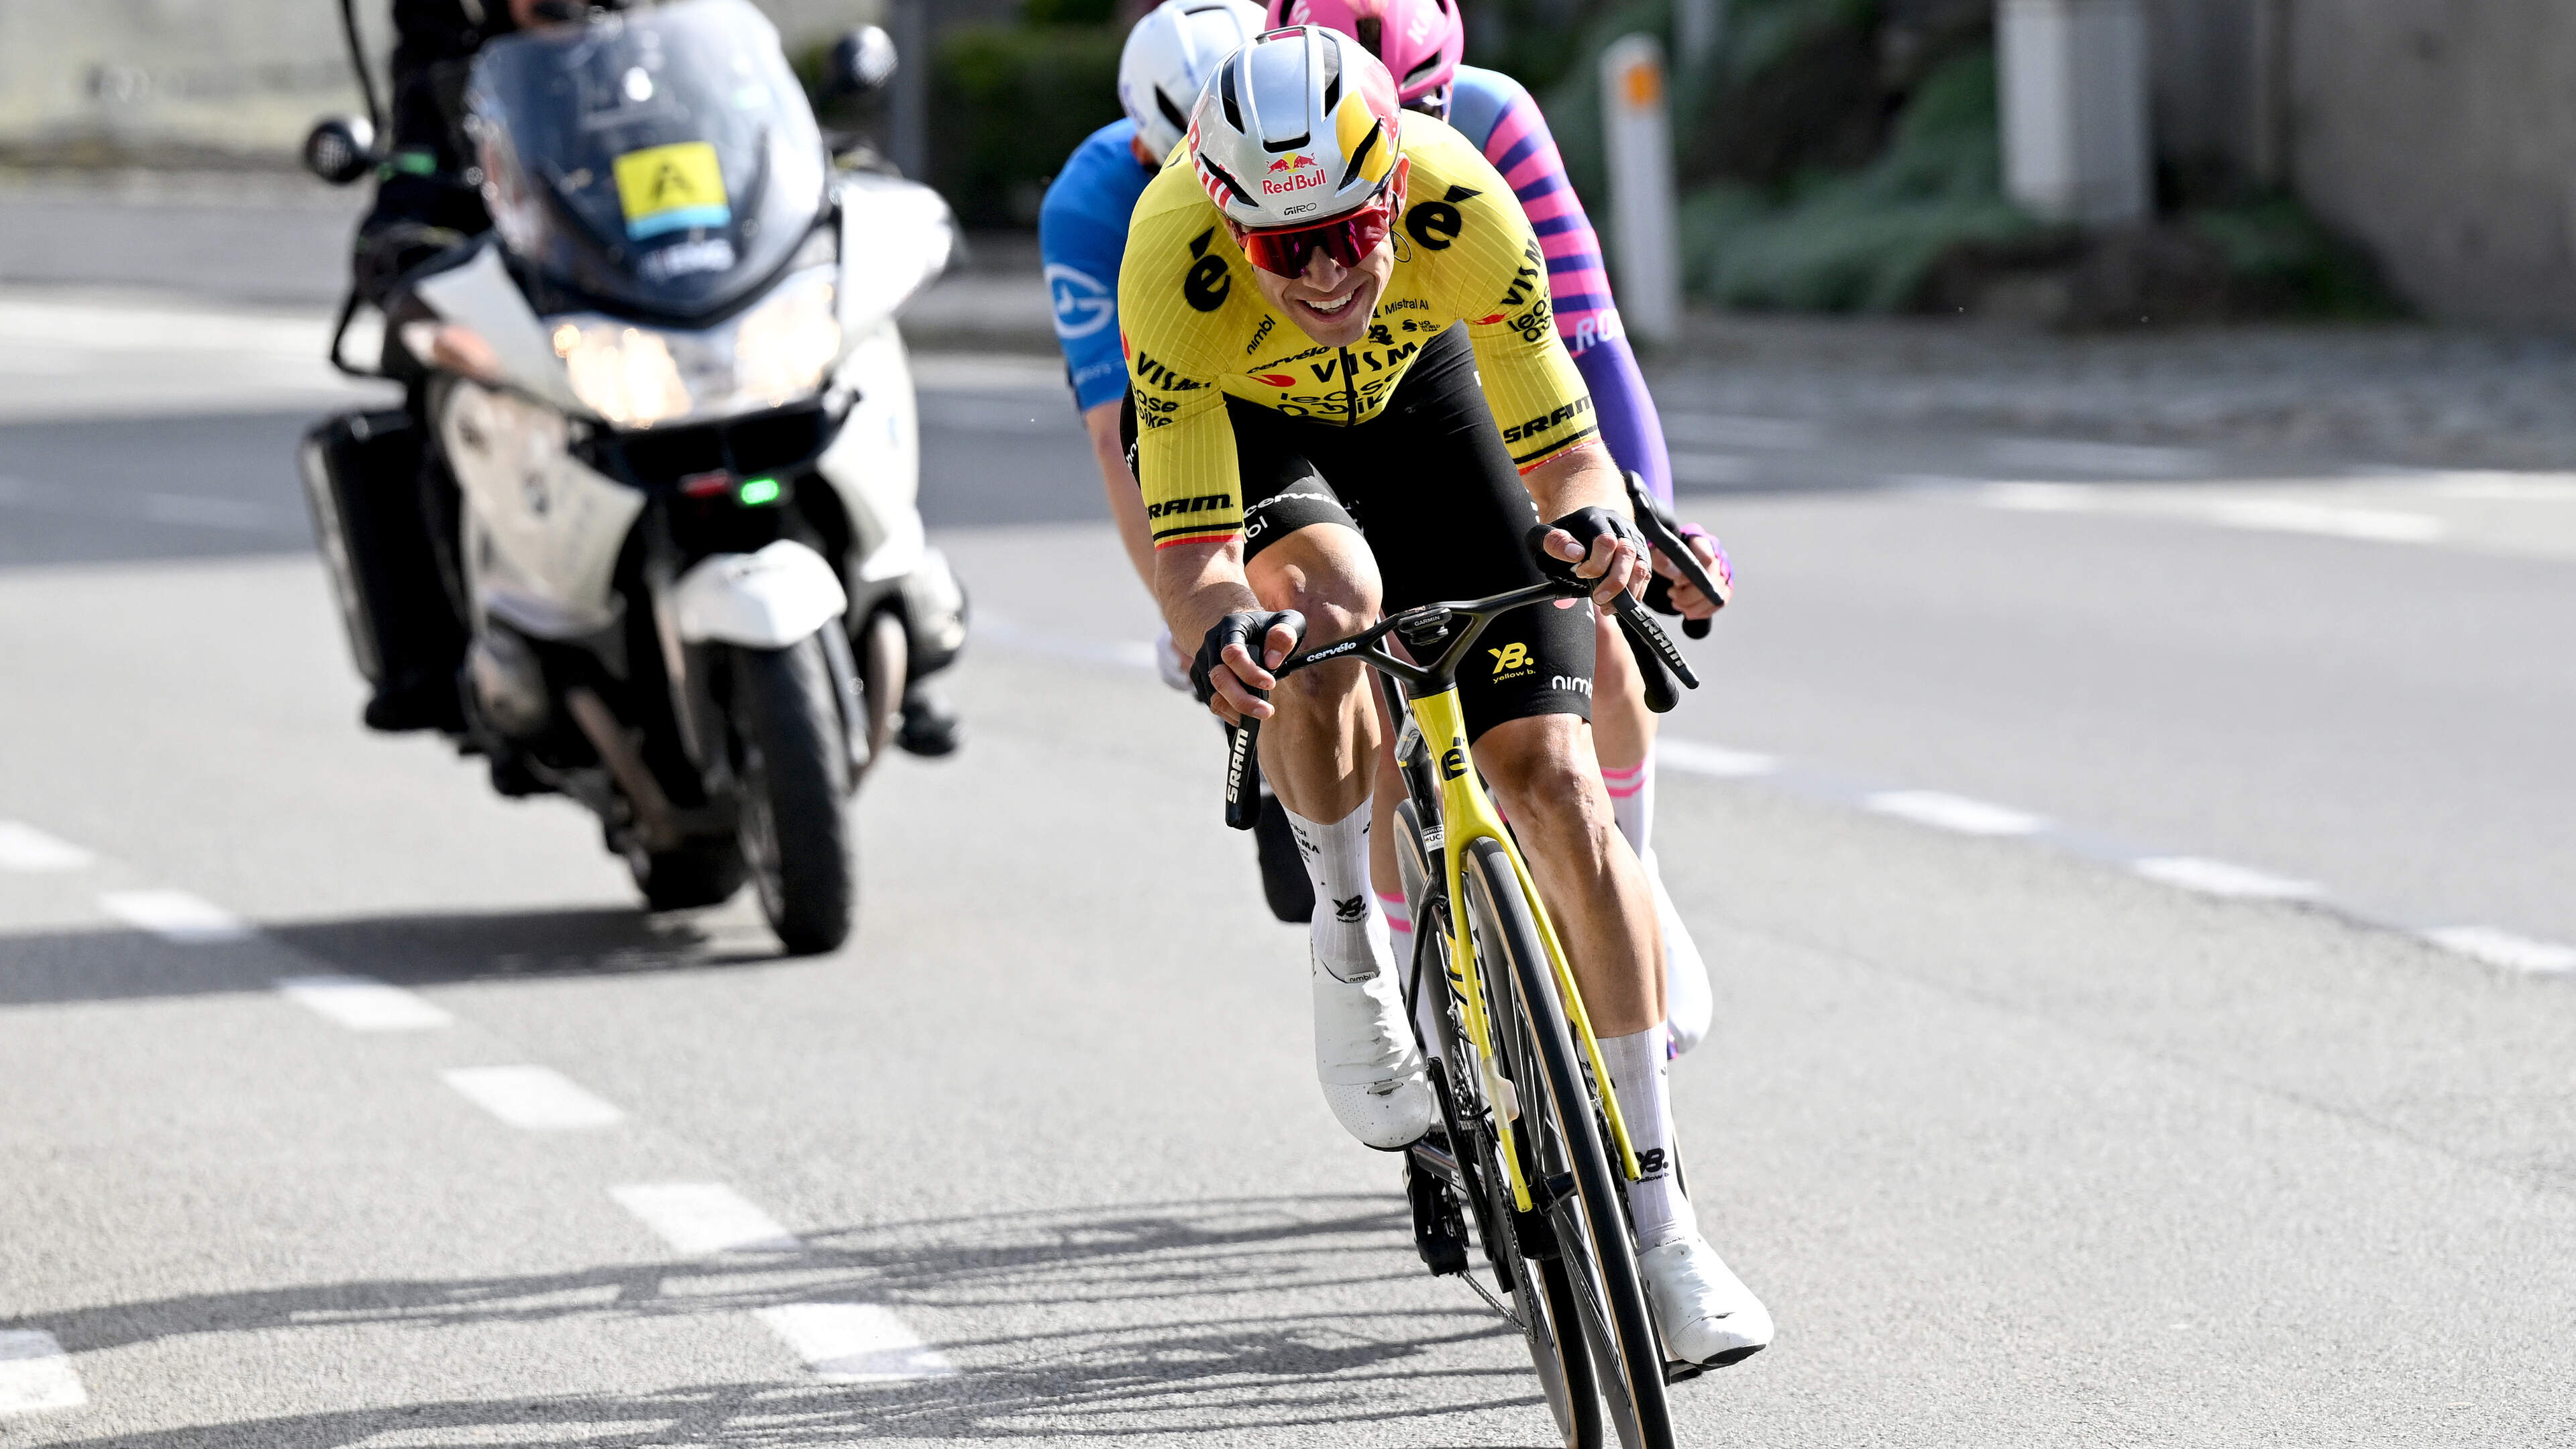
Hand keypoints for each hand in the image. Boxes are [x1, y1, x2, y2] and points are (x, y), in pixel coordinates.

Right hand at [1190, 610, 1304, 725]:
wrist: (1242, 626)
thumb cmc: (1268, 628)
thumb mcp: (1286, 621)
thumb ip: (1285, 634)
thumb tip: (1272, 661)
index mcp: (1231, 626)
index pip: (1232, 653)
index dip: (1250, 672)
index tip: (1271, 684)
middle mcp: (1212, 643)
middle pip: (1219, 677)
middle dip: (1242, 699)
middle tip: (1267, 712)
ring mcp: (1204, 661)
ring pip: (1213, 694)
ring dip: (1236, 711)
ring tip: (1260, 715)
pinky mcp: (1201, 677)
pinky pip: (1211, 702)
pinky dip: (1229, 713)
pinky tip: (1247, 716)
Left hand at [1541, 505, 1651, 607]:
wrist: (1580, 526)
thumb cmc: (1561, 537)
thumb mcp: (1543, 536)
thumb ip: (1553, 542)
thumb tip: (1576, 554)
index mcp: (1595, 518)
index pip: (1606, 540)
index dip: (1595, 563)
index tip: (1580, 573)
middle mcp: (1618, 525)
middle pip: (1628, 552)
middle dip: (1614, 581)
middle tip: (1598, 599)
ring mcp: (1632, 539)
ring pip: (1641, 565)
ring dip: (1627, 591)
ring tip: (1608, 607)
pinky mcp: (1639, 553)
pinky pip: (1645, 574)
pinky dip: (1634, 593)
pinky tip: (1618, 604)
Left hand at [1651, 527, 1732, 619]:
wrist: (1671, 560)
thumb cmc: (1664, 553)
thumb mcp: (1655, 552)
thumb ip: (1660, 558)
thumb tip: (1676, 574)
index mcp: (1702, 542)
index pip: (1707, 558)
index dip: (1691, 575)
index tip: (1676, 582)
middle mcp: (1717, 555)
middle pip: (1712, 580)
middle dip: (1690, 594)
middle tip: (1672, 594)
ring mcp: (1723, 572)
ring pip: (1716, 594)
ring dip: (1694, 605)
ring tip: (1677, 603)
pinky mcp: (1724, 587)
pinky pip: (1719, 603)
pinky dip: (1702, 611)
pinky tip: (1688, 611)